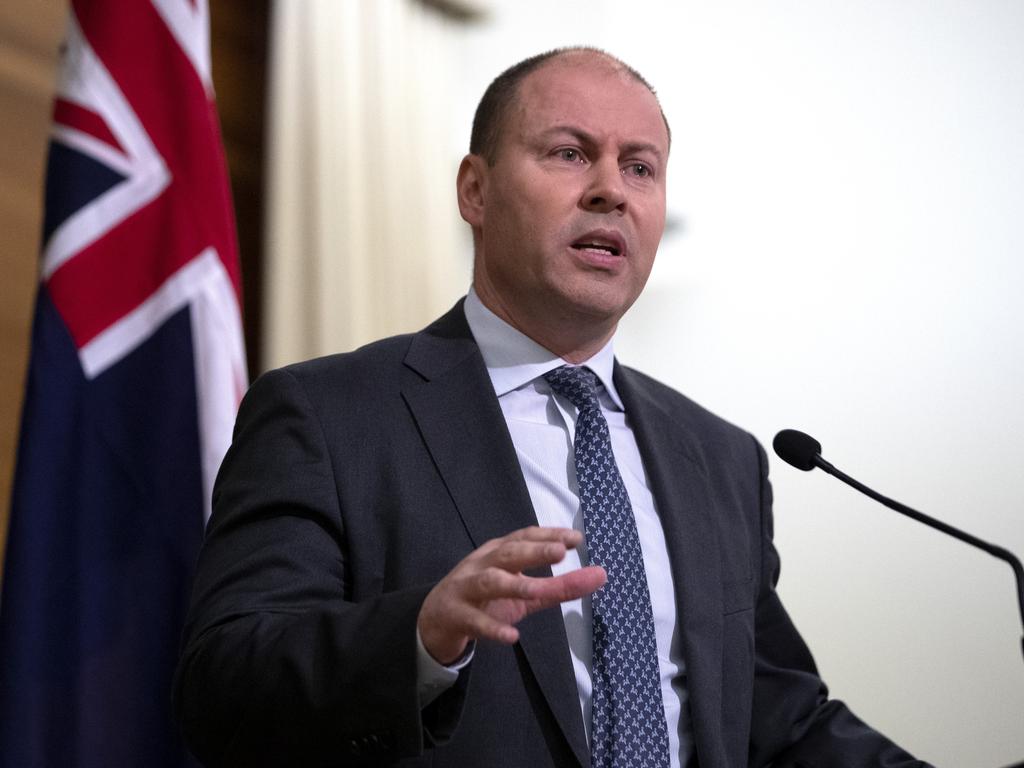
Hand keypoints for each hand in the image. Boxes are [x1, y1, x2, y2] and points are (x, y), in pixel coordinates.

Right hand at [417, 526, 605, 664]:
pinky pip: (474, 621)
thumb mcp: (525, 593)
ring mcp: (466, 589)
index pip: (524, 537)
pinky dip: (492, 628)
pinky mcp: (456, 616)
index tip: (575, 538)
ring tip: (538, 590)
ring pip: (489, 582)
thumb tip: (601, 575)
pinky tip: (512, 637)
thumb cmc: (486, 599)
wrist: (436, 620)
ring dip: (514, 584)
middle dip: (533, 551)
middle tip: (560, 552)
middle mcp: (482, 565)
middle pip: (508, 553)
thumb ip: (560, 586)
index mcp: (499, 553)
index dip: (548, 535)